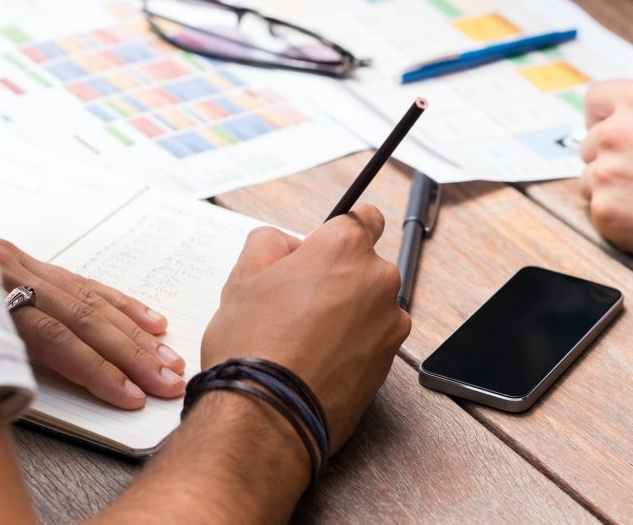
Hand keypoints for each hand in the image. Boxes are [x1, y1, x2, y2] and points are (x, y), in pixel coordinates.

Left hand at [0, 238, 185, 408]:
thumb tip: (31, 395)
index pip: (57, 340)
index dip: (98, 369)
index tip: (131, 395)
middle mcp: (10, 277)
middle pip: (85, 320)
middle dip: (131, 355)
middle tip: (167, 381)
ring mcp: (21, 266)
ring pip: (92, 302)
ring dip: (135, 333)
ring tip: (166, 358)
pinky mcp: (28, 262)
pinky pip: (84, 283)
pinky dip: (119, 304)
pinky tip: (148, 320)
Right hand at [201, 205, 408, 450]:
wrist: (267, 415)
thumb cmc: (253, 345)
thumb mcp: (243, 276)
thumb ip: (268, 243)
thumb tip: (285, 243)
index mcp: (345, 248)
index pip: (364, 217)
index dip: (339, 233)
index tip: (322, 248)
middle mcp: (378, 280)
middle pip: (364, 264)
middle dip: (337, 276)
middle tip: (295, 300)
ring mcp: (389, 323)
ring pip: (368, 304)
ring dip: (347, 312)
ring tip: (302, 336)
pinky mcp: (389, 362)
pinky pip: (372, 339)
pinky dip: (352, 344)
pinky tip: (317, 359)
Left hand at [578, 81, 632, 293]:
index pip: (595, 98)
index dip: (603, 115)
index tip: (610, 128)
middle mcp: (614, 133)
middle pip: (590, 142)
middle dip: (612, 155)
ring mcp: (605, 174)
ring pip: (590, 178)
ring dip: (612, 187)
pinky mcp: (605, 212)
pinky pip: (597, 210)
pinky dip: (618, 215)